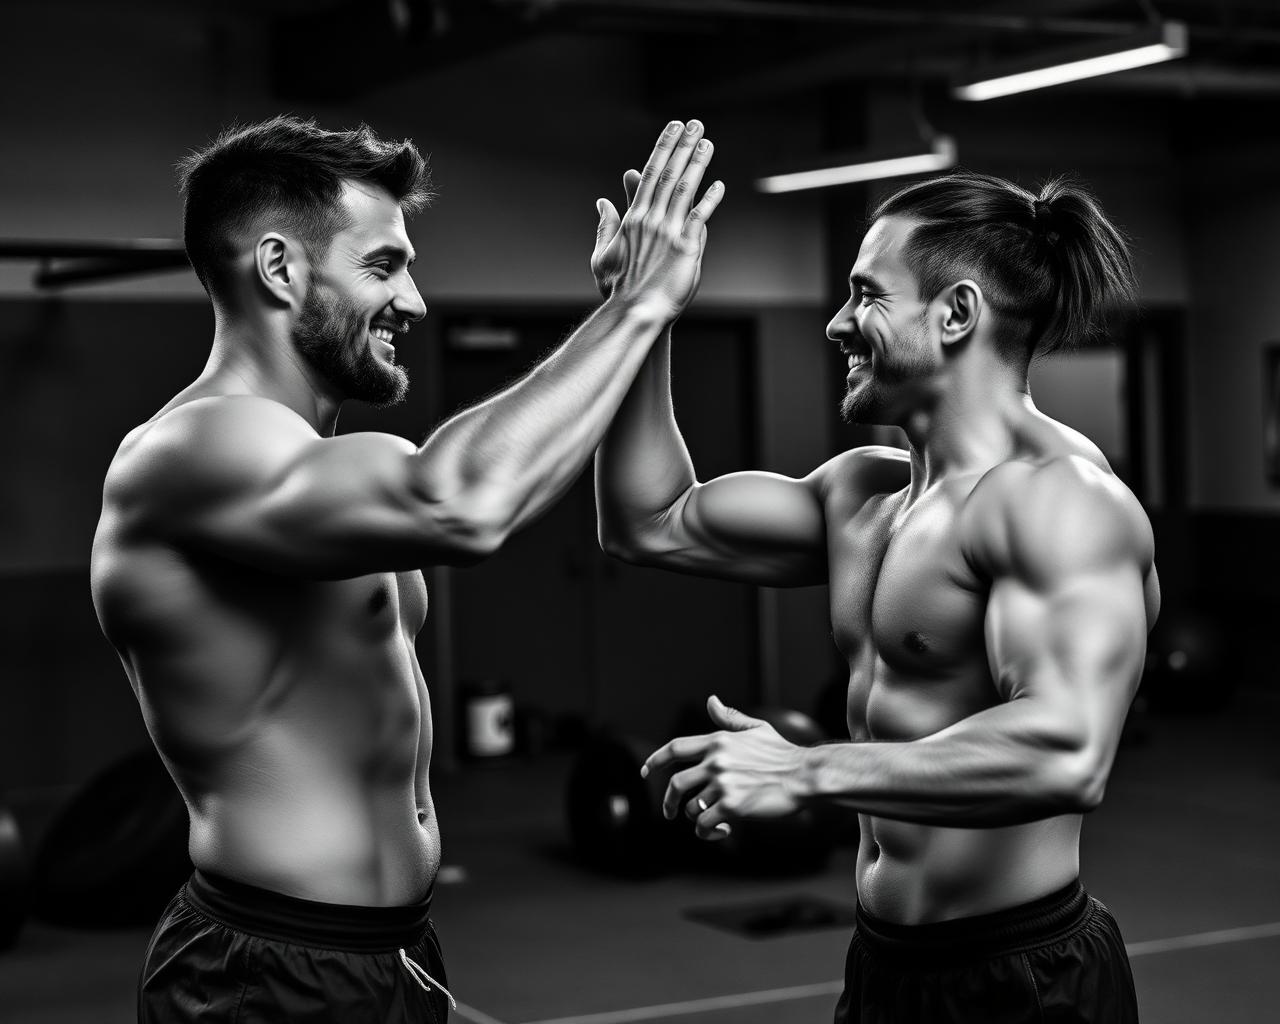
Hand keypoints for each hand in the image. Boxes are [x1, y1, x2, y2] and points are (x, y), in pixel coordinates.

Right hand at [590, 119, 723, 319]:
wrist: (634, 313)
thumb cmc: (618, 289)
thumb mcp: (602, 255)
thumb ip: (605, 226)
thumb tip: (602, 203)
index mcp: (633, 219)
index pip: (650, 175)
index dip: (663, 148)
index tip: (673, 129)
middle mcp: (651, 220)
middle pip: (669, 175)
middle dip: (682, 146)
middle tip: (695, 124)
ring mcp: (669, 233)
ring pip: (685, 189)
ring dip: (697, 164)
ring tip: (707, 143)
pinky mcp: (685, 248)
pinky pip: (699, 217)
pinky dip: (709, 200)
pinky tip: (718, 185)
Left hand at [641, 695, 807, 840]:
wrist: (804, 774)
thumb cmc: (782, 752)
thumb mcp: (756, 728)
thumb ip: (729, 718)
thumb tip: (711, 700)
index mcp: (718, 741)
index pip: (675, 748)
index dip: (655, 760)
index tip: (644, 771)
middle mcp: (716, 761)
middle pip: (676, 783)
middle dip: (669, 801)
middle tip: (669, 812)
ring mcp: (723, 783)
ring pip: (692, 808)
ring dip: (698, 817)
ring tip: (714, 819)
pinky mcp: (733, 806)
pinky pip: (706, 824)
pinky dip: (710, 831)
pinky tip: (724, 831)